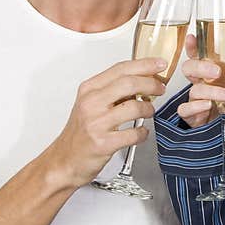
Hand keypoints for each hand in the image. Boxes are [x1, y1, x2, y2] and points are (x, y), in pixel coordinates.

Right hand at [45, 57, 168, 187]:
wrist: (65, 160)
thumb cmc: (80, 132)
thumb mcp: (90, 103)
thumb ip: (113, 90)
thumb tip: (142, 78)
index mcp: (89, 89)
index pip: (120, 69)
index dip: (144, 64)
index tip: (160, 64)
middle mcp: (91, 103)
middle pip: (129, 83)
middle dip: (151, 84)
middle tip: (160, 89)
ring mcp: (97, 123)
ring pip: (134, 107)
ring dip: (148, 109)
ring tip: (148, 112)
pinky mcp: (103, 143)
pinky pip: (134, 133)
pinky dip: (143, 132)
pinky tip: (141, 132)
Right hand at [177, 33, 224, 127]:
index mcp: (211, 74)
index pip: (198, 56)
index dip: (192, 47)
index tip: (193, 38)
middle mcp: (201, 84)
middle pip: (189, 68)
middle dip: (200, 67)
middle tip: (217, 71)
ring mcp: (196, 100)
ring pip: (193, 90)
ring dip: (209, 91)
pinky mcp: (193, 116)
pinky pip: (185, 109)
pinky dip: (195, 107)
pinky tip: (208, 105)